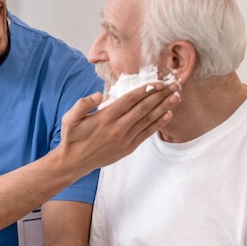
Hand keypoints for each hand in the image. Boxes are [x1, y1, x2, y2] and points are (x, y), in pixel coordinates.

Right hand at [58, 81, 179, 173]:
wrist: (74, 162)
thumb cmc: (73, 137)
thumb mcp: (70, 118)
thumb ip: (84, 103)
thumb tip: (101, 94)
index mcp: (106, 117)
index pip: (131, 100)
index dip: (146, 90)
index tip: (158, 82)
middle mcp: (118, 128)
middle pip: (144, 108)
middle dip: (161, 95)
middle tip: (174, 86)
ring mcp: (125, 139)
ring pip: (148, 120)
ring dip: (164, 107)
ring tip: (175, 97)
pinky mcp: (128, 148)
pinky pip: (147, 133)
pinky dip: (158, 124)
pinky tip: (168, 115)